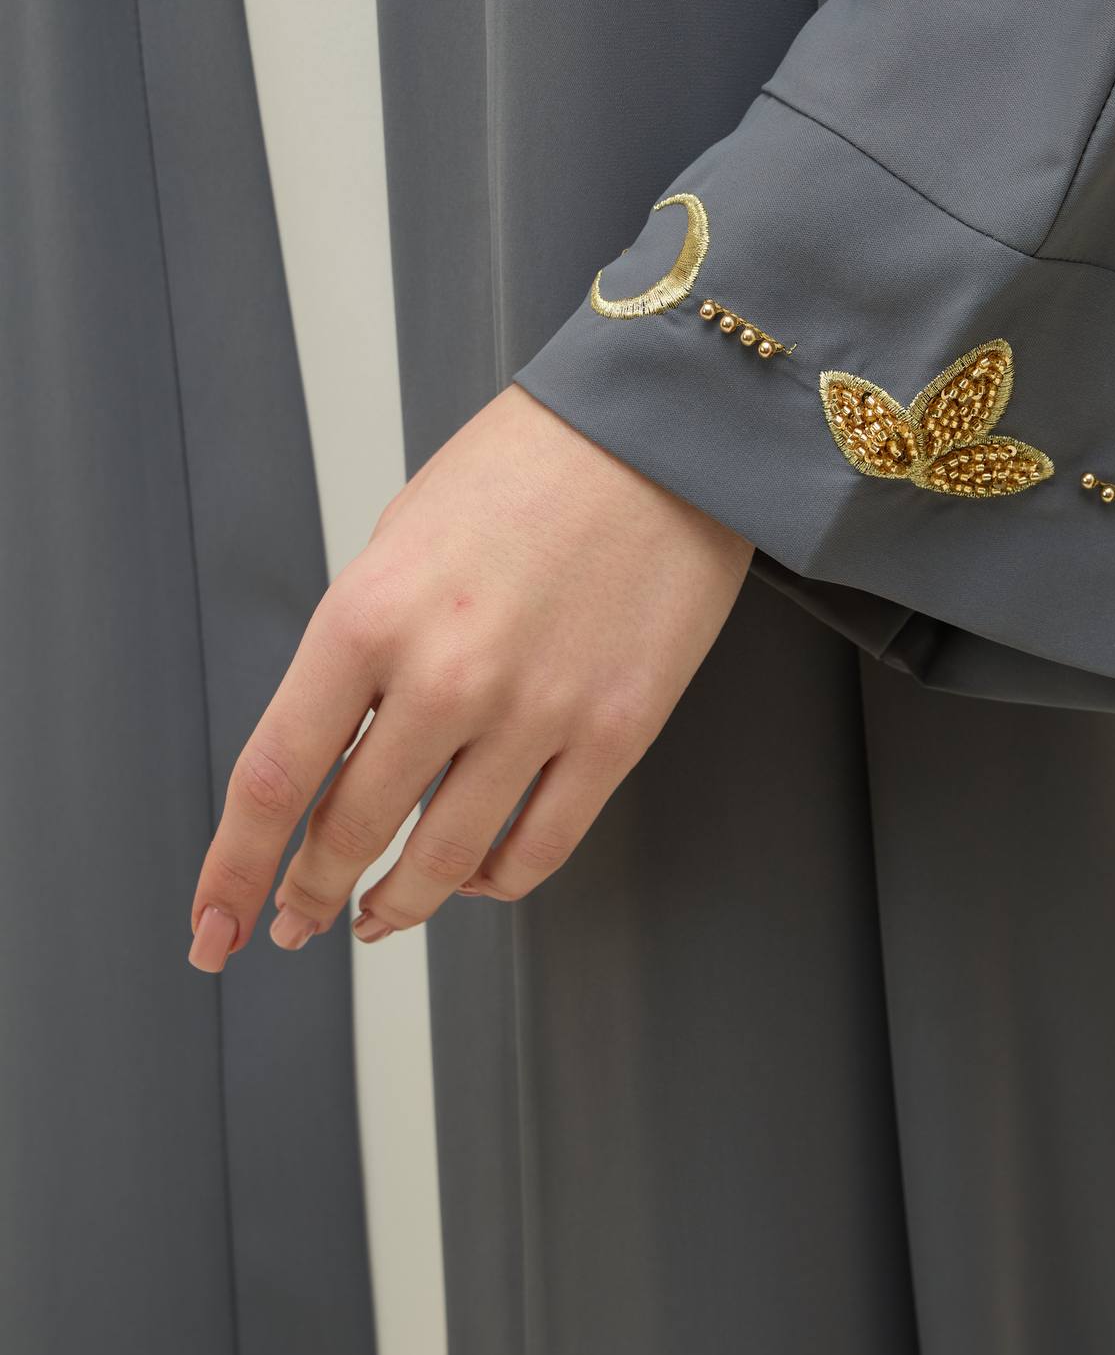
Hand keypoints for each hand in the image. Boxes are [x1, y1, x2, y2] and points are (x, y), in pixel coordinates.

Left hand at [187, 386, 752, 971]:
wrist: (660, 431)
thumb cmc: (529, 467)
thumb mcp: (401, 539)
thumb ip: (362, 648)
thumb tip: (333, 749)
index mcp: (369, 615)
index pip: (274, 779)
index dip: (233, 871)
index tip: (215, 923)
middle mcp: (446, 676)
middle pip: (352, 832)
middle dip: (310, 892)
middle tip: (295, 917)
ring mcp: (537, 712)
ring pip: (445, 861)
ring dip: (399, 903)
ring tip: (380, 914)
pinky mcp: (616, 732)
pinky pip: (540, 849)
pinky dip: (495, 881)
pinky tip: (475, 877)